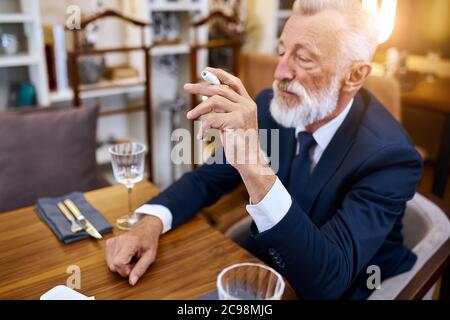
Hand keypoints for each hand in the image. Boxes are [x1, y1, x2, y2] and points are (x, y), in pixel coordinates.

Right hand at [105, 215, 161, 285]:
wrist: (146, 229)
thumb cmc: (149, 241)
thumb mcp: (150, 257)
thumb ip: (140, 269)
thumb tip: (132, 282)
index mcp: (130, 243)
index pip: (118, 263)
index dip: (125, 271)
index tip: (133, 267)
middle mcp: (119, 240)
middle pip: (113, 266)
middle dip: (123, 269)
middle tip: (133, 262)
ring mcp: (113, 241)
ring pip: (110, 264)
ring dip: (120, 265)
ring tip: (129, 258)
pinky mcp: (109, 242)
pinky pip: (108, 259)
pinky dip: (116, 260)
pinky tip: (124, 255)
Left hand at [185, 67, 275, 202]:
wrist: (250, 160)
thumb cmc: (240, 144)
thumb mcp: (232, 122)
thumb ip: (224, 110)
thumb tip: (206, 98)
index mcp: (247, 103)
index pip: (234, 82)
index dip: (219, 74)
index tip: (205, 71)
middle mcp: (246, 105)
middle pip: (220, 88)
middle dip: (201, 87)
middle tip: (187, 87)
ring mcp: (243, 112)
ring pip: (215, 100)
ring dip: (199, 107)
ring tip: (190, 116)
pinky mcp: (236, 122)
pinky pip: (212, 119)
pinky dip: (204, 127)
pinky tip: (201, 136)